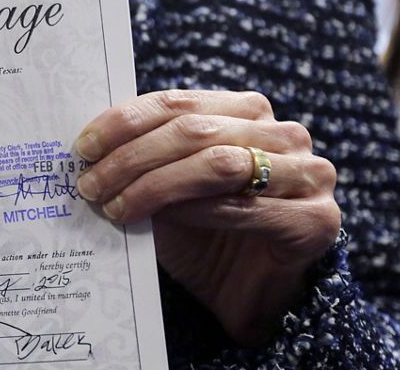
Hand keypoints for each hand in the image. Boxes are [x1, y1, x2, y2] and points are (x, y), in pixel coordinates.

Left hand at [75, 89, 338, 344]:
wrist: (245, 296)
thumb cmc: (202, 234)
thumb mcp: (166, 187)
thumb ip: (143, 159)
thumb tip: (89, 147)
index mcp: (247, 112)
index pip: (178, 102)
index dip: (126, 121)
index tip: (84, 146)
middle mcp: (284, 134)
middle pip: (195, 131)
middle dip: (133, 156)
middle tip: (90, 183)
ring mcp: (308, 175)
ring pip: (218, 163)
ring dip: (156, 184)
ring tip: (113, 205)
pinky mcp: (315, 220)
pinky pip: (243, 207)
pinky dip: (192, 211)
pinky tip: (156, 220)